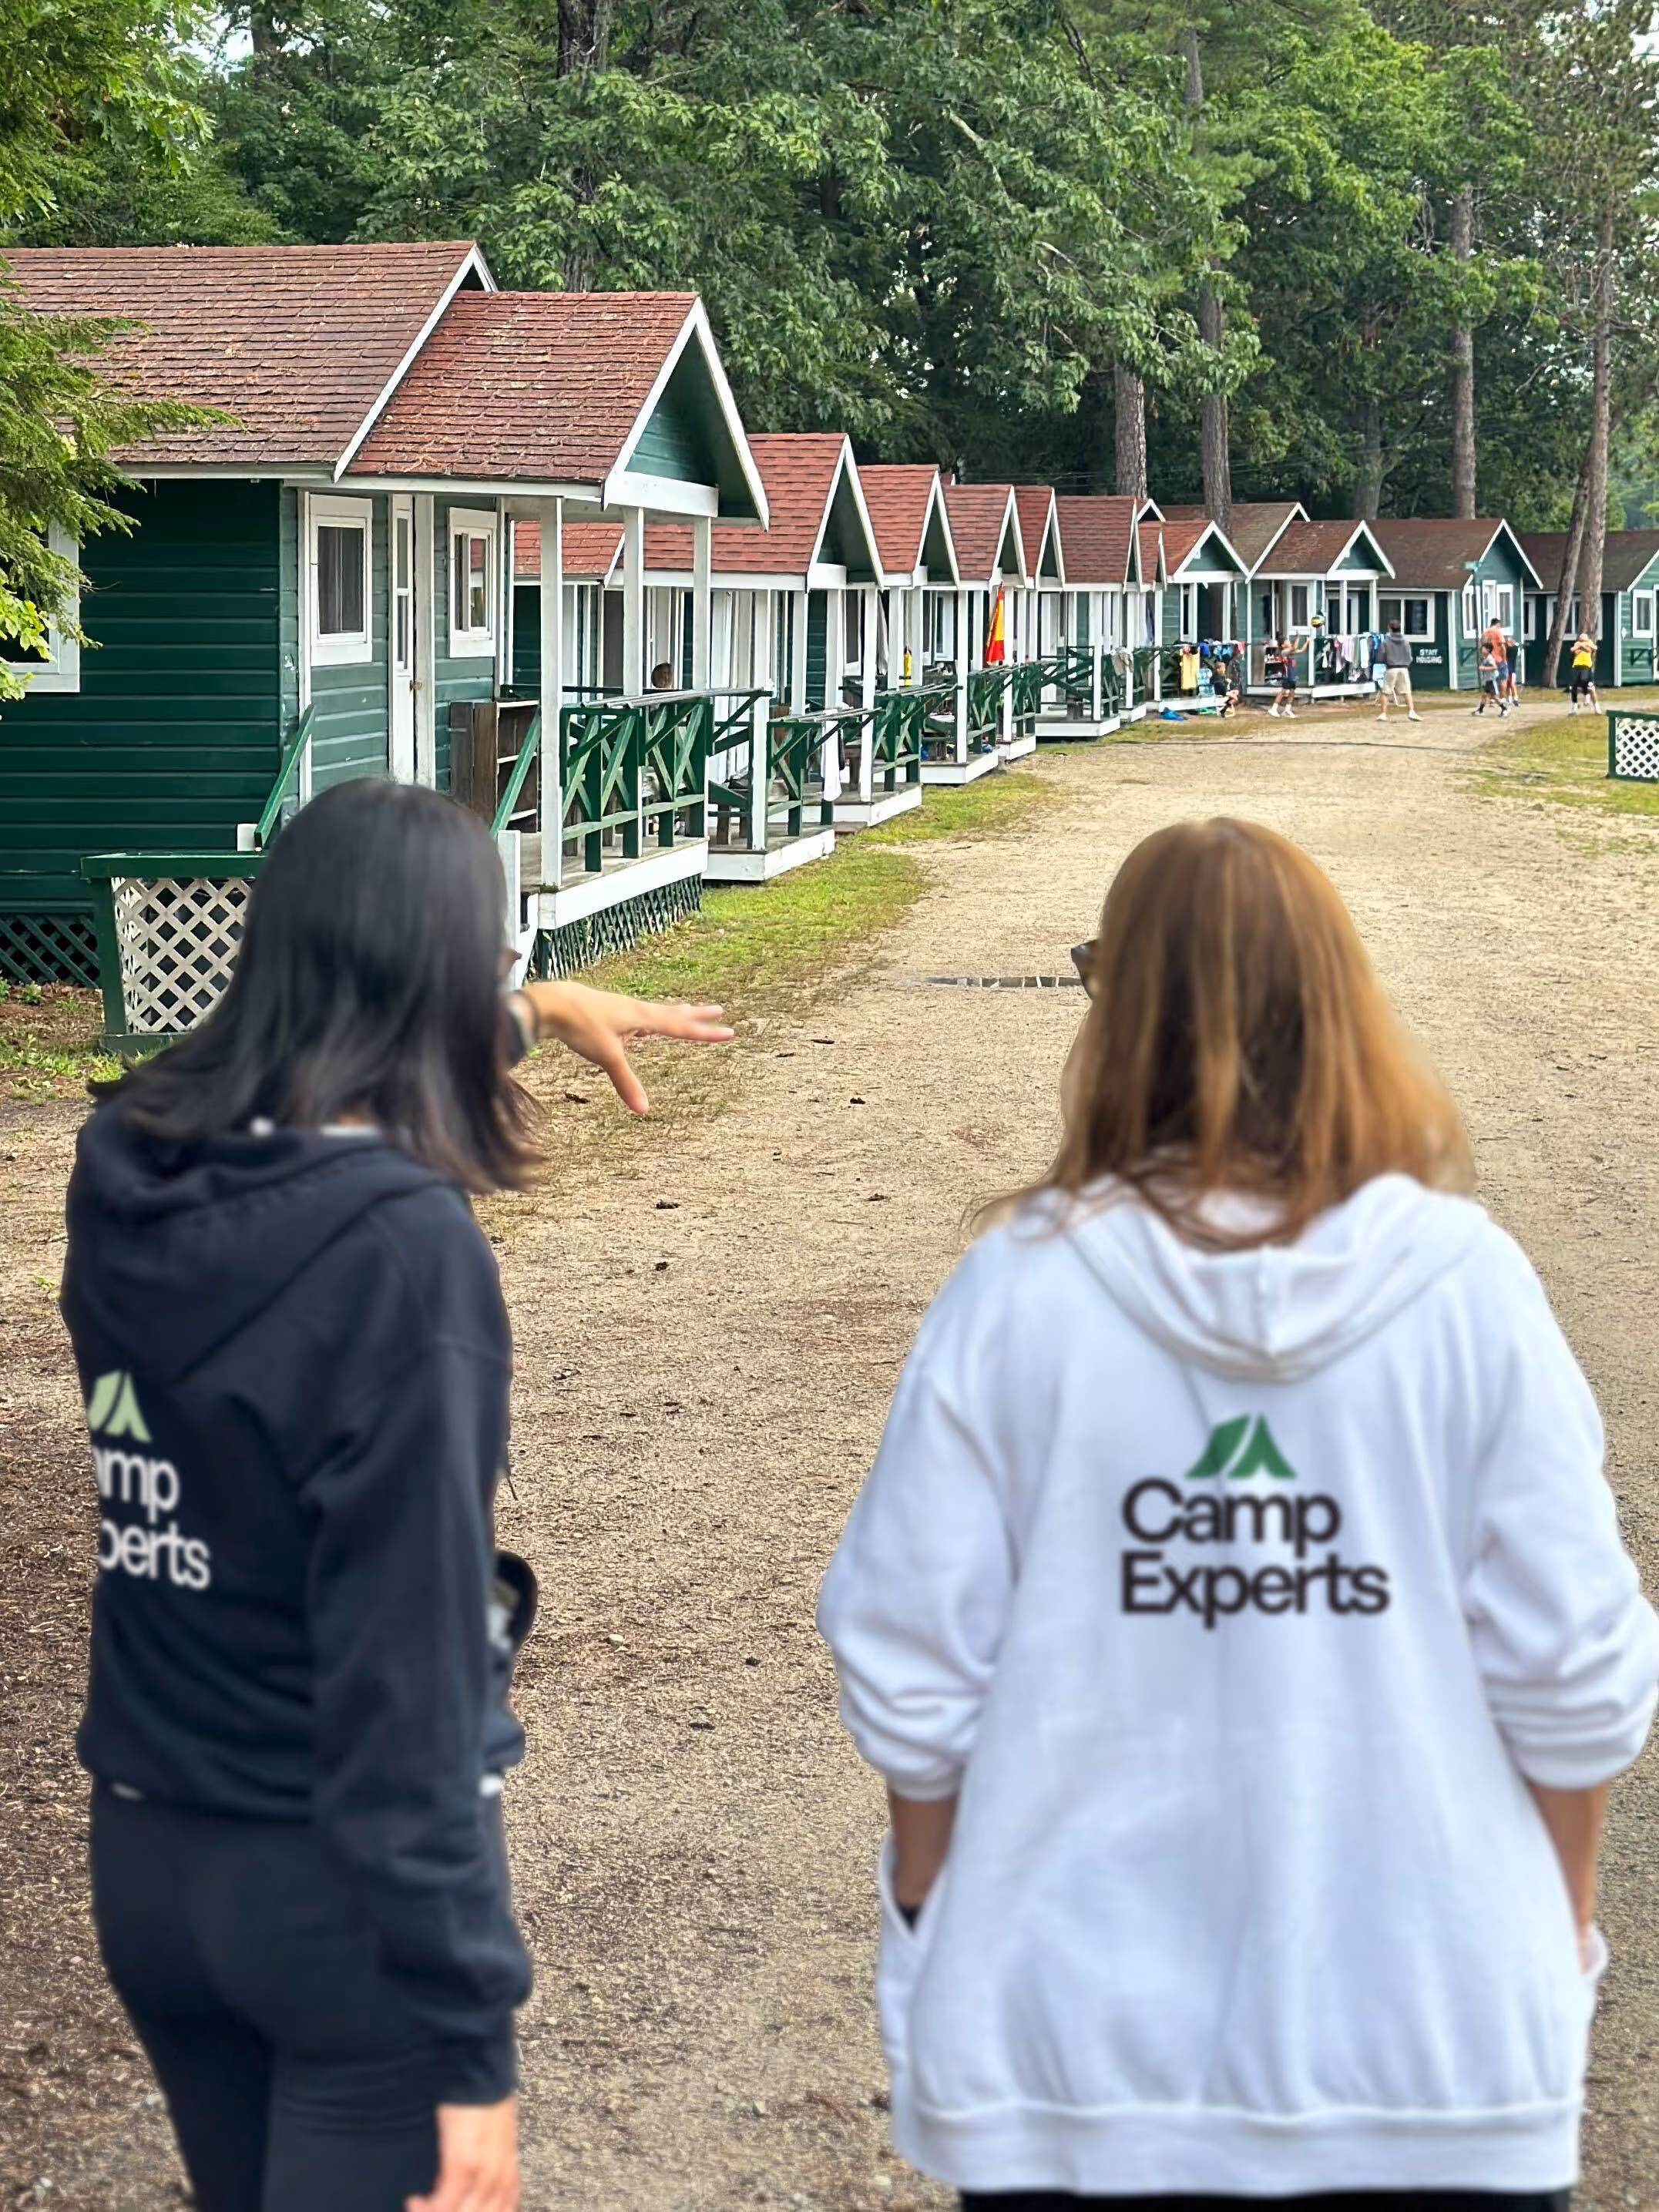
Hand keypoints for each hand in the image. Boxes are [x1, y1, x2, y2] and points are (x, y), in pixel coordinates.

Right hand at [407, 2097, 517, 2211]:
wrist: (479, 2072)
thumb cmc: (482, 2101)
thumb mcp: (490, 2141)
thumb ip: (481, 2168)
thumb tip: (461, 2189)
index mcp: (509, 2173)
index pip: (503, 2211)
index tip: (450, 2208)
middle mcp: (501, 2178)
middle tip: (431, 2208)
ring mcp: (485, 2174)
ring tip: (421, 2208)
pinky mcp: (464, 2165)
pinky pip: (445, 2203)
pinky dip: (428, 2207)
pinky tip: (415, 2203)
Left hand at [523, 981, 732, 1113]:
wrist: (550, 1003)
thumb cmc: (579, 1024)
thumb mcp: (607, 1056)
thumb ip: (626, 1082)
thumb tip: (644, 1110)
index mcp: (642, 1017)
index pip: (681, 1027)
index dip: (705, 1032)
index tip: (729, 1032)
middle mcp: (636, 1010)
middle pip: (673, 1012)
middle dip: (696, 1015)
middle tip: (719, 1010)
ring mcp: (621, 1008)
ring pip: (655, 1012)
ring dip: (674, 1013)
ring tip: (686, 1011)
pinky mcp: (608, 1011)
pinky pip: (638, 1015)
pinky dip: (649, 1019)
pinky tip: (642, 1024)